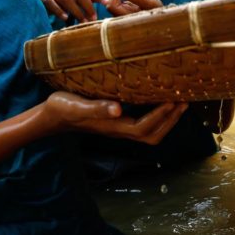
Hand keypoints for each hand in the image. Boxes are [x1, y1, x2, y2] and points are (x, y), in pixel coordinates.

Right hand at [41, 91, 187, 144]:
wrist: (51, 116)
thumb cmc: (62, 108)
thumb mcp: (77, 106)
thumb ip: (97, 108)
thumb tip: (118, 109)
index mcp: (113, 126)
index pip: (144, 127)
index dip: (161, 116)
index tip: (173, 100)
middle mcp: (119, 129)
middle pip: (153, 134)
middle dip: (171, 120)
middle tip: (184, 101)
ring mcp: (119, 126)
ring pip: (150, 131)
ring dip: (167, 119)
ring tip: (179, 101)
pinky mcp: (117, 120)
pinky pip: (144, 123)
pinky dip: (158, 115)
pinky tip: (161, 99)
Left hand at [103, 0, 162, 15]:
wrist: (158, 16)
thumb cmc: (155, 9)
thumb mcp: (149, 2)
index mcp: (127, 18)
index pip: (112, 6)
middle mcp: (121, 19)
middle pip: (108, 5)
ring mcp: (120, 16)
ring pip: (109, 4)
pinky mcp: (121, 13)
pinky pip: (113, 3)